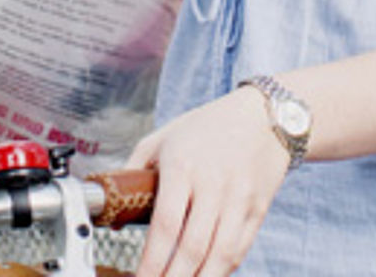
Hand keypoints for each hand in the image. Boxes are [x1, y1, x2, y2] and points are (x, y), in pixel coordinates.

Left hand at [126, 88, 289, 276]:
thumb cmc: (206, 127)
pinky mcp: (258, 208)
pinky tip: (205, 276)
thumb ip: (133, 171)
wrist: (262, 114)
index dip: (152, 261)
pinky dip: (221, 270)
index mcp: (183, 166)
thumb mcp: (162, 138)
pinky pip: (239, 249)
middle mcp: (213, 184)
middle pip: (192, 248)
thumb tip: (112, 213)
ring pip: (220, 255)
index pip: (165, 225)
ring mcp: (239, 198)